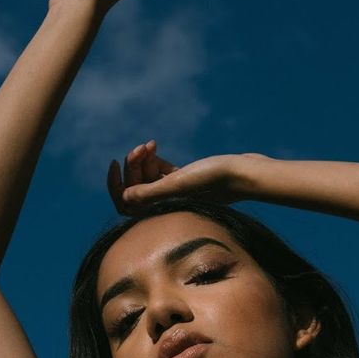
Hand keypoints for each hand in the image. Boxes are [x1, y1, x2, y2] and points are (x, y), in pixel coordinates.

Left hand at [107, 140, 270, 216]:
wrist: (244, 175)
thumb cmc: (213, 181)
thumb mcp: (178, 185)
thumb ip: (150, 193)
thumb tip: (123, 199)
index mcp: (162, 211)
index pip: (125, 205)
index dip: (115, 185)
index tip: (114, 163)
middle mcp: (167, 205)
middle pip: (135, 187)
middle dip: (133, 166)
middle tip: (142, 149)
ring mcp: (176, 194)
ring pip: (147, 178)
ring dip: (142, 160)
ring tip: (150, 145)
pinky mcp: (186, 182)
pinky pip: (159, 173)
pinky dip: (153, 160)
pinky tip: (154, 146)